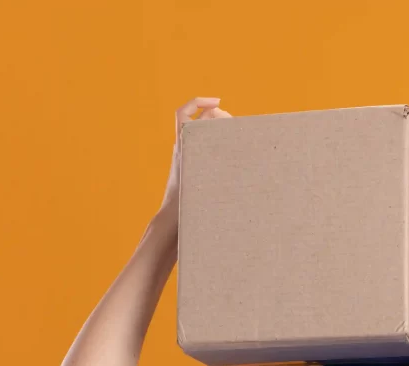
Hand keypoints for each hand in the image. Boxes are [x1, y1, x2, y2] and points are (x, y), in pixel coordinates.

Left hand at [159, 96, 231, 215]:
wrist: (172, 221)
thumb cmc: (182, 204)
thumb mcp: (195, 171)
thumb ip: (203, 145)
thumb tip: (217, 118)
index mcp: (183, 145)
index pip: (184, 113)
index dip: (199, 102)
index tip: (218, 102)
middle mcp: (184, 148)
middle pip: (198, 121)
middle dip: (216, 115)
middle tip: (233, 122)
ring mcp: (188, 159)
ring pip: (203, 136)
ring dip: (218, 131)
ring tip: (236, 136)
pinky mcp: (193, 170)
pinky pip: (205, 152)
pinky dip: (218, 147)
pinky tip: (232, 154)